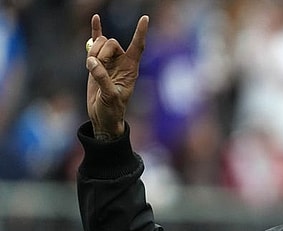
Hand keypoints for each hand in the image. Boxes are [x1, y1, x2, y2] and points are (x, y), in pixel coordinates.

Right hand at [85, 14, 147, 140]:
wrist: (102, 115)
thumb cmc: (112, 110)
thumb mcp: (109, 96)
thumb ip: (102, 78)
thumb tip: (92, 62)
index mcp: (131, 69)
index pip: (138, 47)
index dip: (140, 33)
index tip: (145, 18)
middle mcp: (122, 62)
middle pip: (112, 43)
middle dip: (101, 52)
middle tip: (95, 67)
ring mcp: (109, 60)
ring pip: (101, 43)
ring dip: (93, 52)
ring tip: (91, 68)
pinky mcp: (97, 61)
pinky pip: (96, 42)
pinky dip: (95, 30)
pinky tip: (95, 18)